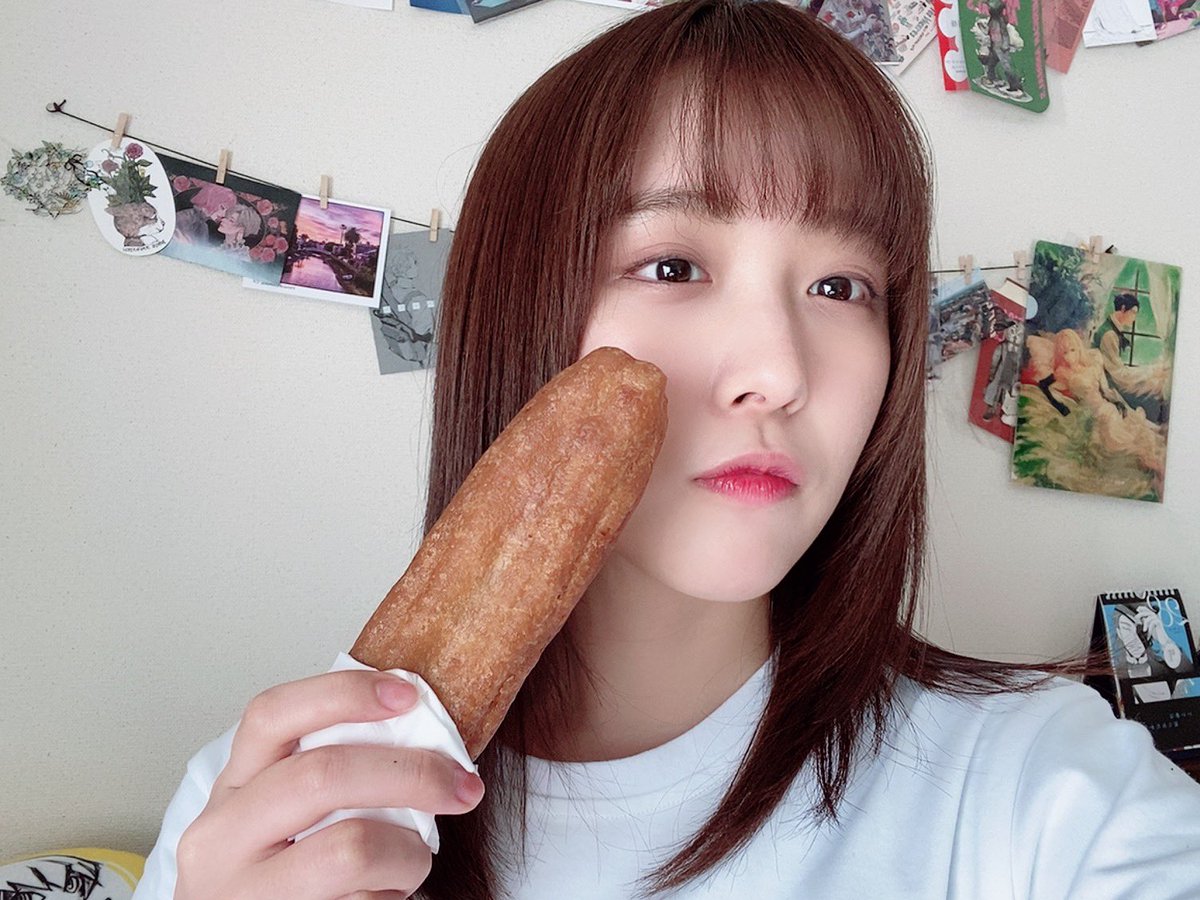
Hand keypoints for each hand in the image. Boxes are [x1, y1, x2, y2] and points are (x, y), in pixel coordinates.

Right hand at [175, 669, 484, 899]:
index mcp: (232, 787)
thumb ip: (329, 773)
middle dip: (410, 773)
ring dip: (409, 851)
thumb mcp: (282, 816)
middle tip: (461, 785)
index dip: (343, 693)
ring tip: (412, 862)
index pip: (274, 714)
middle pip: (323, 774)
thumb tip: (423, 734)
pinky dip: (392, 895)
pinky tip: (384, 895)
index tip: (408, 693)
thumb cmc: (281, 878)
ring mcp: (246, 892)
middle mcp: (222, 837)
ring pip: (352, 846)